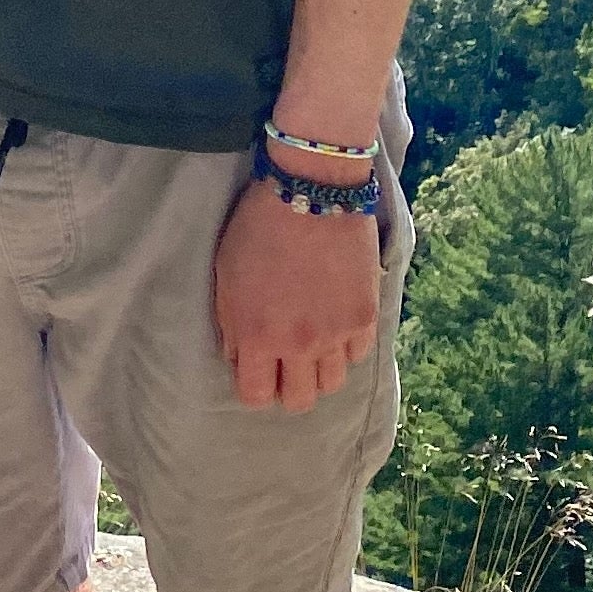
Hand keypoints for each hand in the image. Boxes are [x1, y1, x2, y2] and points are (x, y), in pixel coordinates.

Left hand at [211, 175, 382, 409]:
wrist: (312, 190)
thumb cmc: (258, 227)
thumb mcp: (226, 276)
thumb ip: (232, 325)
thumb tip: (240, 357)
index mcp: (258, 336)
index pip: (255, 397)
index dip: (255, 386)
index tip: (257, 369)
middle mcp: (300, 344)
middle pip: (299, 401)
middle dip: (289, 386)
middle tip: (287, 361)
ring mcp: (337, 333)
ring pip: (332, 384)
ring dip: (320, 369)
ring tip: (314, 342)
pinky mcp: (366, 316)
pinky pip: (358, 354)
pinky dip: (346, 345)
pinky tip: (336, 321)